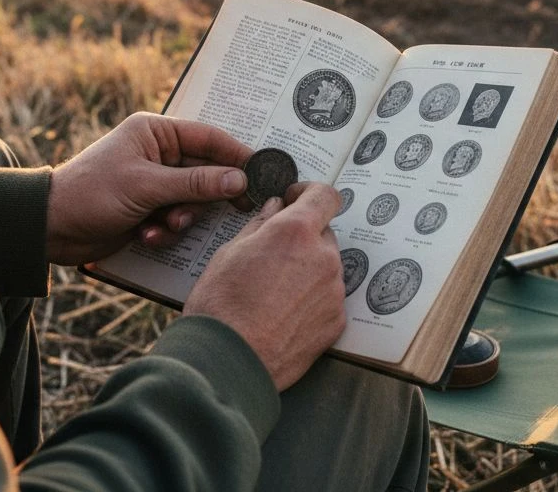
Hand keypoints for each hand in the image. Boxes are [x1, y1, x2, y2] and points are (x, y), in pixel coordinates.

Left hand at [46, 113, 253, 264]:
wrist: (50, 229)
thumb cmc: (92, 193)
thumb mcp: (146, 186)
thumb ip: (196, 183)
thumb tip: (240, 180)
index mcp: (155, 132)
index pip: (209, 137)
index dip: (237, 154)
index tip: (263, 172)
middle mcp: (158, 153)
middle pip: (206, 171)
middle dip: (206, 195)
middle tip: (238, 209)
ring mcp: (154, 182)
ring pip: (194, 199)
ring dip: (183, 217)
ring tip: (164, 224)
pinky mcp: (149, 208)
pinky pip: (176, 218)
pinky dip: (166, 229)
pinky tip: (146, 234)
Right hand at [184, 183, 345, 391]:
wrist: (228, 363)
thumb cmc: (220, 306)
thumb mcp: (229, 253)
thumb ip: (259, 225)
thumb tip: (275, 208)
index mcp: (295, 231)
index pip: (325, 196)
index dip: (310, 193)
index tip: (295, 200)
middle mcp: (323, 257)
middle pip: (323, 234)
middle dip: (303, 238)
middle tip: (273, 255)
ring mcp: (333, 291)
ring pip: (326, 267)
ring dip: (307, 270)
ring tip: (273, 291)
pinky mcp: (336, 322)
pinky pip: (328, 298)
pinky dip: (311, 299)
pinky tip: (283, 313)